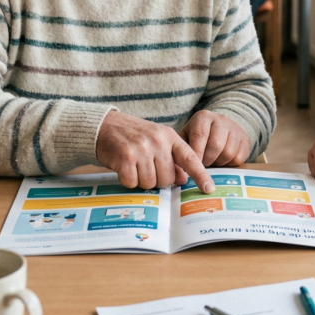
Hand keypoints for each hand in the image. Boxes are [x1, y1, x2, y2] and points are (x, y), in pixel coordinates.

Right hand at [95, 111, 213, 191]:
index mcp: (169, 136)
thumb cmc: (134, 135)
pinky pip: (133, 183)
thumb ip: (172, 157)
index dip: (201, 175)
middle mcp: (157, 141)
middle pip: (168, 178)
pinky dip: (129, 181)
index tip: (209, 188)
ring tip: (135, 166)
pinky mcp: (125, 158)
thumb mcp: (157, 140)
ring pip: (151, 183)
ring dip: (142, 181)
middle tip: (147, 168)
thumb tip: (183, 179)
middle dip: (158, 180)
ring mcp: (141, 149)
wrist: (105, 125)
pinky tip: (125, 168)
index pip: (190, 158)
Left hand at [180, 111, 250, 166]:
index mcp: (204, 117)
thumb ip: (183, 148)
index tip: (193, 166)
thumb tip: (181, 170)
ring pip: (228, 153)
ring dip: (218, 163)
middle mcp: (221, 119)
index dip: (196, 153)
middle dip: (207, 160)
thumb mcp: (187, 136)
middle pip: (216, 145)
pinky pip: (239, 158)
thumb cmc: (198, 136)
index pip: (200, 135)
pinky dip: (230, 164)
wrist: (220, 126)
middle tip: (202, 165)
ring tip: (212, 161)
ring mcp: (235, 128)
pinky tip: (223, 160)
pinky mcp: (245, 139)